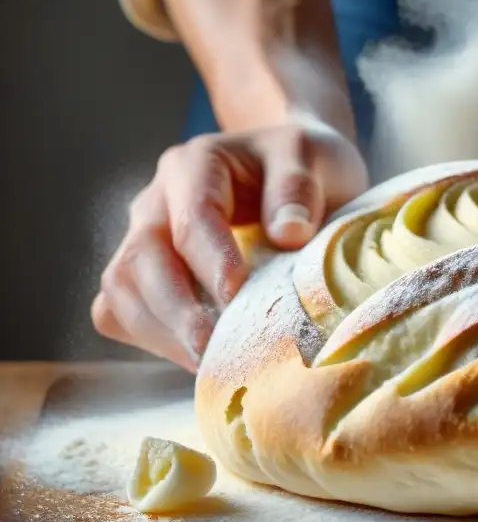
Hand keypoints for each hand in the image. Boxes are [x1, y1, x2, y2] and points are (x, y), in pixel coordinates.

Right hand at [91, 121, 367, 371]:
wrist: (298, 173)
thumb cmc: (305, 165)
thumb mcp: (314, 157)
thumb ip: (299, 188)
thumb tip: (287, 234)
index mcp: (195, 165)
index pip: (191, 218)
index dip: (211, 261)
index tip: (237, 296)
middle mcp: (157, 201)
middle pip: (141, 259)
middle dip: (176, 311)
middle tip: (214, 350)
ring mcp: (143, 239)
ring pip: (120, 289)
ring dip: (159, 332)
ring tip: (207, 365)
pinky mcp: (144, 276)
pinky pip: (119, 312)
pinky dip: (149, 340)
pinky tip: (195, 359)